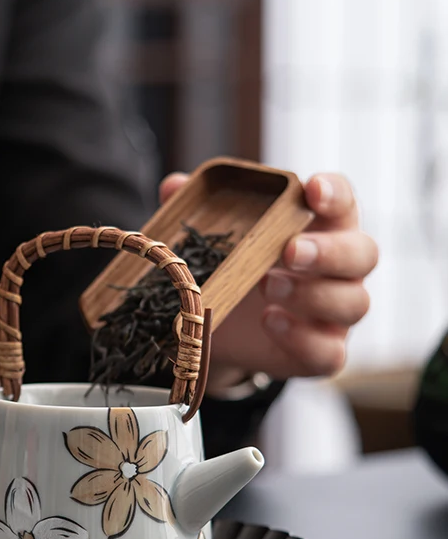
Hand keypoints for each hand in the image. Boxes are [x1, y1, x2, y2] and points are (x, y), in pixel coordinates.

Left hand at [158, 171, 377, 388]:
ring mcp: (335, 313)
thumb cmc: (226, 267)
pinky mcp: (321, 352)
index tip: (312, 190)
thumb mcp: (210, 238)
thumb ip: (196, 210)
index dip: (334, 194)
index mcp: (319, 226)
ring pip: (354, 303)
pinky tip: (270, 322)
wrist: (213, 328)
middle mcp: (339, 268)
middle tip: (290, 251)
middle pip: (363, 253)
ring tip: (267, 287)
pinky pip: (330, 352)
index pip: (343, 200)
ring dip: (313, 294)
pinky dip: (303, 338)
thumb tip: (175, 187)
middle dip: (329, 251)